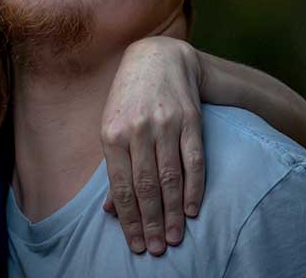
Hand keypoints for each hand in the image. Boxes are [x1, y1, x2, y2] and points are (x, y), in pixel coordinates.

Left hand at [100, 36, 204, 256]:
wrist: (157, 57)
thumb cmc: (128, 98)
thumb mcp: (111, 126)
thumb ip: (113, 168)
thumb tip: (110, 210)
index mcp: (112, 133)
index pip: (122, 187)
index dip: (130, 220)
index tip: (137, 244)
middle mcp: (138, 129)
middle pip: (147, 187)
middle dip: (152, 222)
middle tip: (158, 248)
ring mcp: (166, 124)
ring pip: (171, 177)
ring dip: (174, 212)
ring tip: (176, 237)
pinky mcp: (190, 119)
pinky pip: (194, 160)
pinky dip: (194, 188)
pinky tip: (193, 210)